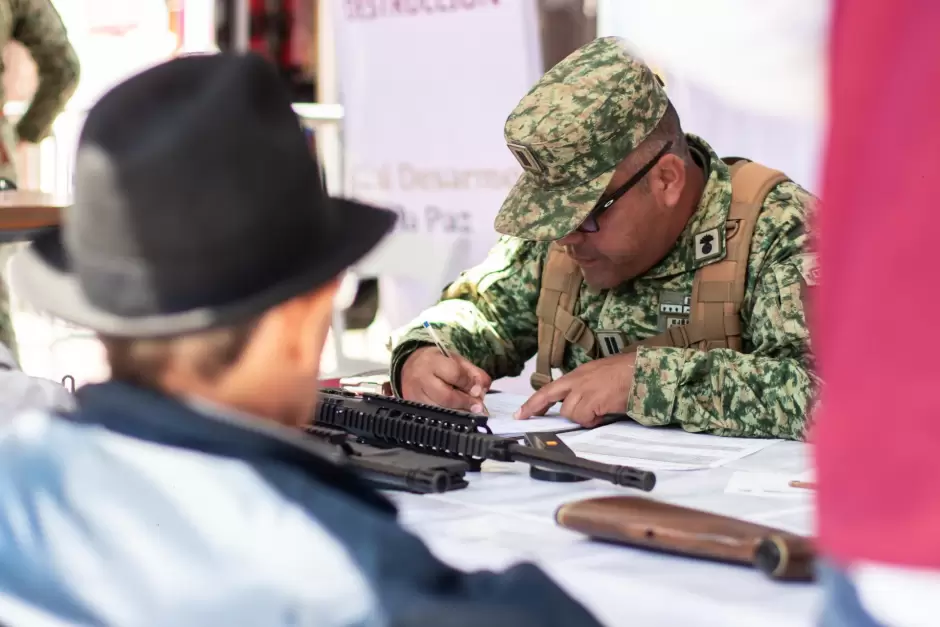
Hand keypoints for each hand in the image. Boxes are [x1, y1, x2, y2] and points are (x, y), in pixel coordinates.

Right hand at [400, 346, 491, 412]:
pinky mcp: (413, 407)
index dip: (469, 384)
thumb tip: (482, 390)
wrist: (410, 366)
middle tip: (478, 406)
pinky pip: (434, 416)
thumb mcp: (456, 360)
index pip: (454, 374)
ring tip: (469, 410)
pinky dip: (449, 416)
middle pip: (446, 397)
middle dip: (465, 402)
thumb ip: (473, 373)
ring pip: (440, 410)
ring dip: (459, 412)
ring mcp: (414, 396)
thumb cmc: (437, 363)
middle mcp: (420, 379)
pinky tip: (457, 413)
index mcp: (432, 361)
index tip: (479, 390)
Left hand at [515, 353, 636, 427]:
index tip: (521, 413)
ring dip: (582, 417)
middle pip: (549, 395)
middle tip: (522, 418)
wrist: (643, 371)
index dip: (534, 401)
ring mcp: (584, 390)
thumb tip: (579, 407)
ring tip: (599, 413)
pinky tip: (604, 414)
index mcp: (579, 374)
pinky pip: (584, 418)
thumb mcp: (600, 377)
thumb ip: (586, 389)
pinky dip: (593, 420)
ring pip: (569, 412)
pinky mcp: (592, 401)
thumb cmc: (628, 373)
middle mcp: (577, 381)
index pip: (550, 388)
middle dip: (535, 407)